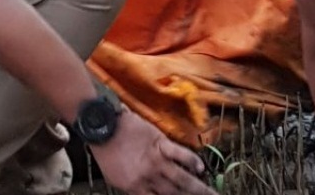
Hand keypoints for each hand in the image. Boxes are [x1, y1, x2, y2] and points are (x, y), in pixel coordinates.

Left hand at [90, 109, 216, 194]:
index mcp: (134, 188)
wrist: (102, 127)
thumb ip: (133, 188)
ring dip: (198, 187)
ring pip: (181, 179)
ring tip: (212, 193)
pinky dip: (192, 161)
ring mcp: (155, 161)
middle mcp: (148, 178)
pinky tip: (201, 167)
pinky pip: (180, 155)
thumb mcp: (114, 177)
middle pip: (173, 194)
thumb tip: (145, 193)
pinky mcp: (160, 144)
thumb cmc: (106, 151)